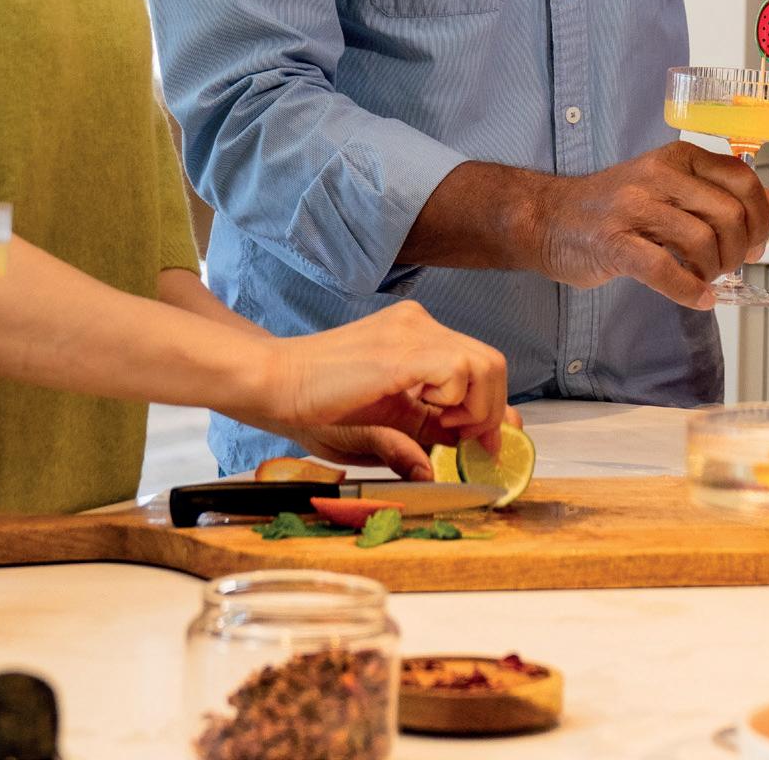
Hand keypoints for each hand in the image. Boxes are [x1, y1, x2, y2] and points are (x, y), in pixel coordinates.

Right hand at [259, 299, 509, 477]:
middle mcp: (420, 324)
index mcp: (418, 333)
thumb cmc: (320, 402)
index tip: (487, 441)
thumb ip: (428, 429)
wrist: (275, 383)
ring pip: (484, 364)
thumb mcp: (387, 421)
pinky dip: (455, 400)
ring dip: (475, 406)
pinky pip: (458, 369)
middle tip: (463, 438)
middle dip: (490, 410)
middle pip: (491, 362)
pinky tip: (425, 412)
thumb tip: (464, 444)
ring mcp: (413, 331)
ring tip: (441, 426)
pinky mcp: (402, 351)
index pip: (480, 363)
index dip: (493, 406)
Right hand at [531, 142, 768, 309]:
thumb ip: (719, 191)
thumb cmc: (615, 206)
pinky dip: (690, 291)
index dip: (760, 217)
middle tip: (728, 266)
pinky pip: (666, 270)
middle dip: (739, 250)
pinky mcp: (614, 242)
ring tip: (704, 278)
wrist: (549, 218)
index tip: (756, 242)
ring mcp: (634, 207)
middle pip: (729, 214)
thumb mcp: (671, 185)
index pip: (743, 180)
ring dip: (713, 271)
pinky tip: (698, 298)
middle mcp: (659, 174)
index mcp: (679, 157)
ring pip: (702, 242)